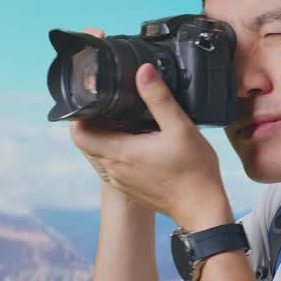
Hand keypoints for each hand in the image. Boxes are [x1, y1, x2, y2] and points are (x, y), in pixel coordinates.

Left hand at [69, 28, 229, 228]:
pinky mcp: (130, 188)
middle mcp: (114, 169)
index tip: (93, 99)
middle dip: (94, 121)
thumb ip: (159, 98)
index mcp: (120, 153)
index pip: (78, 133)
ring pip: (99, 153)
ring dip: (106, 136)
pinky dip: (117, 150)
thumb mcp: (181, 128)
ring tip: (127, 119)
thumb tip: (143, 71)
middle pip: (86, 141)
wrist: (203, 209)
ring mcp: (121, 181)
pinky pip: (112, 165)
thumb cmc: (195, 172)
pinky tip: (139, 140)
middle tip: (113, 103)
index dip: (79, 114)